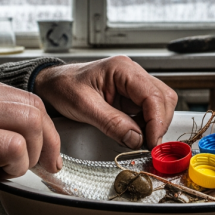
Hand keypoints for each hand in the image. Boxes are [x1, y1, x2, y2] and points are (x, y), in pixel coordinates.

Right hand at [0, 68, 60, 199]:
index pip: (20, 96)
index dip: (40, 125)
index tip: (43, 148)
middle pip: (33, 106)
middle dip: (48, 139)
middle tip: (45, 164)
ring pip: (30, 120)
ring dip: (34, 152)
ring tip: (17, 170)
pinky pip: (11, 144)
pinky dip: (17, 163)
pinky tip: (1, 174)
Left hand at [34, 56, 177, 149]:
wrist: (51, 85)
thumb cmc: (63, 87)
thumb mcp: (83, 106)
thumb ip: (111, 123)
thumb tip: (136, 139)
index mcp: (122, 69)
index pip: (153, 95)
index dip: (157, 121)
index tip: (151, 142)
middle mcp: (132, 74)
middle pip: (163, 99)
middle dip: (159, 124)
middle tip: (148, 145)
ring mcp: (133, 85)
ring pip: (160, 105)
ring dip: (154, 125)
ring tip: (139, 140)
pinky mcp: (130, 97)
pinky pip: (148, 112)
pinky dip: (146, 126)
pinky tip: (134, 135)